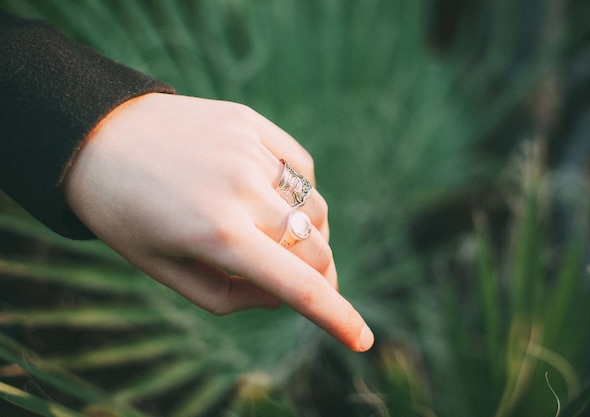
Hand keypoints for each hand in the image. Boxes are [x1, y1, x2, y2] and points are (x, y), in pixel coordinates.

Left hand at [63, 93, 373, 351]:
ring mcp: (250, 150)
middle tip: (306, 285)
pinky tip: (270, 196)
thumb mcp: (165, 272)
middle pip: (318, 248)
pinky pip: (300, 168)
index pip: (298, 286)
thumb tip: (284, 294)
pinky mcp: (250, 122)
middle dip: (320, 276)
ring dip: (309, 235)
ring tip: (276, 236)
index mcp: (217, 235)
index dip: (337, 318)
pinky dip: (297, 193)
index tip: (364, 341)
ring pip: (314, 208)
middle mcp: (242, 189)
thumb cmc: (126, 214)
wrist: (95, 135)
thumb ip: (230, 297)